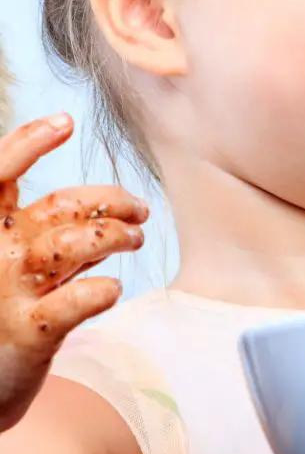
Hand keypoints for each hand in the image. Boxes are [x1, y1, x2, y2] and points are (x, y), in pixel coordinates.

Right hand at [0, 113, 147, 431]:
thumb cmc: (2, 314)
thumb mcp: (17, 266)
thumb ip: (51, 236)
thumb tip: (109, 216)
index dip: (28, 144)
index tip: (64, 121)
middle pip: (60, 206)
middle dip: (110, 200)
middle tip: (141, 209)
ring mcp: (9, 292)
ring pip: (73, 244)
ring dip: (117, 236)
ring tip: (137, 238)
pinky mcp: (30, 332)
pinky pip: (77, 300)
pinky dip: (103, 290)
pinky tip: (111, 288)